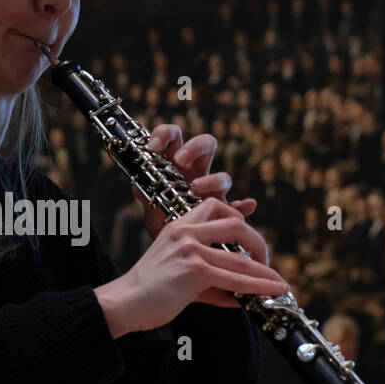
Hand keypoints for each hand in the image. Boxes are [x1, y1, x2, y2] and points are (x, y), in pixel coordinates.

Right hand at [95, 197, 286, 336]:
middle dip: (258, 244)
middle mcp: (185, 231)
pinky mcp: (193, 269)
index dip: (239, 220)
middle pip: (236, 225)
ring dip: (265, 273)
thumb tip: (240, 296)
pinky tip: (271, 291)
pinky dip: (257, 286)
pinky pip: (234, 278)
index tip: (247, 243)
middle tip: (266, 262)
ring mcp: (190, 248)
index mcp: (179, 226)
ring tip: (280, 284)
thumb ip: (211, 282)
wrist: (123, 303)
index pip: (216, 206)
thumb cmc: (148, 293)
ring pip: (239, 258)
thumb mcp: (181, 278)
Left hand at [132, 124, 257, 240]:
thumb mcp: (151, 208)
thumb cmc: (163, 220)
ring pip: (223, 175)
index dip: (165, 134)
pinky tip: (247, 205)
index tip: (153, 147)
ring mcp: (213, 190)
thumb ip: (146, 196)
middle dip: (194, 147)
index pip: (175, 136)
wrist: (174, 249)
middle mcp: (198, 172)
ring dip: (213, 180)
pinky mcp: (225, 210)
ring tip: (197, 189)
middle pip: (206, 144)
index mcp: (177, 164)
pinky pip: (238, 207)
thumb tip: (137, 187)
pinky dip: (243, 206)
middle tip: (180, 161)